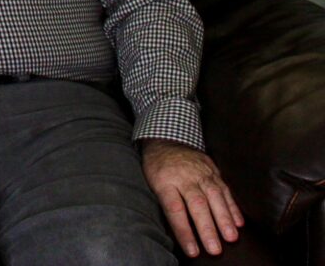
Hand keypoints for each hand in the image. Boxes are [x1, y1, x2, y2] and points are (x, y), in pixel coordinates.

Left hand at [141, 139, 242, 257]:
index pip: (174, 209)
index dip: (184, 231)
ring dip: (224, 218)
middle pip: (196, 204)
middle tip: (215, 249)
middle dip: (207, 228)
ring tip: (231, 237)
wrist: (166, 141)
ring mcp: (200, 172)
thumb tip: (180, 233)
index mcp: (165, 181)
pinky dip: (233, 207)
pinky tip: (239, 223)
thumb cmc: (157, 169)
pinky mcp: (212, 169)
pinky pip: (224, 189)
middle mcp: (184, 176)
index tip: (192, 251)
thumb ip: (166, 204)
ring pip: (214, 196)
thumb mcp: (152, 183)